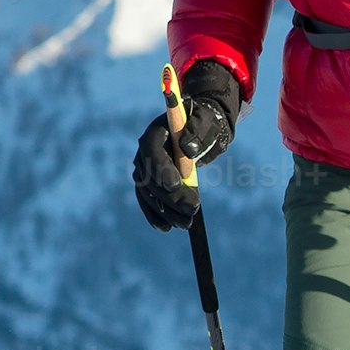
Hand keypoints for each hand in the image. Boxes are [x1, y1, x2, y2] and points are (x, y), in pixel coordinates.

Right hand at [133, 60, 245, 231]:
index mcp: (155, 134)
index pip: (151, 152)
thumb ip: (197, 131)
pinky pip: (148, 202)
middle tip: (193, 209)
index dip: (161, 169)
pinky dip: (156, 216)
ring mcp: (144, 170)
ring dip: (166, 211)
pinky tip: (167, 227)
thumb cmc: (202, 124)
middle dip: (171, 197)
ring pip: (149, 194)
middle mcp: (144, 153)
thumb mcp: (205, 122)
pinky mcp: (150, 184)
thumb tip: (188, 149)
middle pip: (151, 178)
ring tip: (186, 224)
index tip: (176, 185)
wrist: (197, 133)